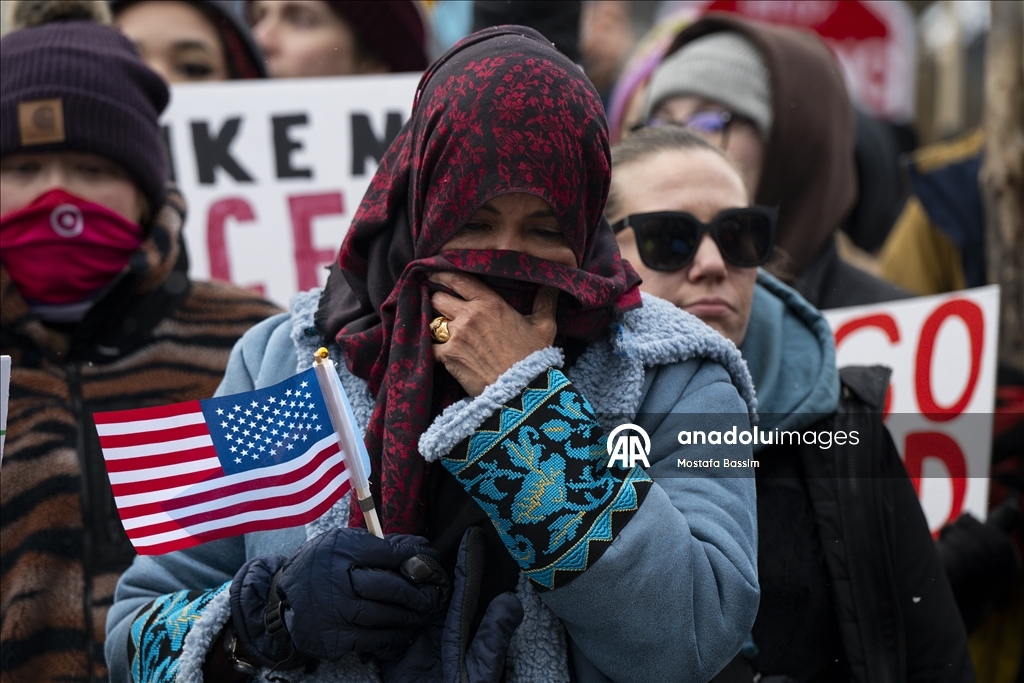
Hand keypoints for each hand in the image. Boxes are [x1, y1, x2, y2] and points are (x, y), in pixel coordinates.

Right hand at [230, 528, 441, 666]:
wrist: (285, 599)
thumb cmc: (323, 566)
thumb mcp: (343, 544)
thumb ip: (379, 545)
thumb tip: (420, 548)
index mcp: (340, 551)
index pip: (386, 552)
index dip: (413, 556)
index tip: (430, 559)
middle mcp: (336, 581)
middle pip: (388, 586)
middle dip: (416, 590)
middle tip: (433, 593)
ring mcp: (335, 612)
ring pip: (384, 615)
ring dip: (410, 615)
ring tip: (423, 611)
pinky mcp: (335, 638)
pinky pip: (373, 639)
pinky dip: (394, 636)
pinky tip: (406, 630)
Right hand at [380, 527, 523, 682]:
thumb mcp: (480, 670)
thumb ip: (492, 638)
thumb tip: (510, 598)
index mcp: (460, 629)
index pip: (464, 588)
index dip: (468, 561)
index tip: (473, 533)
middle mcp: (437, 629)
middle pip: (430, 589)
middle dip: (427, 564)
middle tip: (422, 537)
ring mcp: (413, 640)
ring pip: (404, 601)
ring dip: (398, 581)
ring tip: (395, 556)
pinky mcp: (391, 654)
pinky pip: (381, 628)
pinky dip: (374, 610)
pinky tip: (368, 588)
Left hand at [429, 272, 557, 396]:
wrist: (523, 390)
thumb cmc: (534, 356)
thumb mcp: (545, 325)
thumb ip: (545, 301)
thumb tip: (553, 285)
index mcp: (490, 303)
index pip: (459, 280)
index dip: (444, 274)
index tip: (435, 273)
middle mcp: (469, 315)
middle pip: (438, 298)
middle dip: (438, 301)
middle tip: (441, 307)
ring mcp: (456, 336)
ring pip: (432, 321)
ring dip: (435, 325)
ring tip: (439, 329)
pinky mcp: (448, 356)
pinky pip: (429, 345)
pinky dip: (431, 348)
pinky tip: (437, 351)